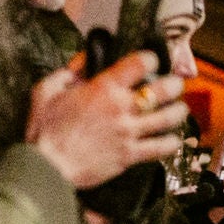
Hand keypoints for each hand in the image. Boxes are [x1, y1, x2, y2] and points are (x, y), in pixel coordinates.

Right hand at [27, 53, 186, 188]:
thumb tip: (87, 58)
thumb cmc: (45, 128)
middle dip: (174, 84)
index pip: (139, 64)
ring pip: (169, 118)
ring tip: (179, 108)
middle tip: (174, 84)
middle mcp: (122, 108)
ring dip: (179, 111)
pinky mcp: (132, 155)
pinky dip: (172, 142)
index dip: (150, 58)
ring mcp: (130, 132)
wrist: (48, 165)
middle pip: (164, 90)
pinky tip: (173, 138)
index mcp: (102, 89)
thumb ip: (70, 72)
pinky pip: (162, 147)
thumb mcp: (47, 90)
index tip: (151, 60)